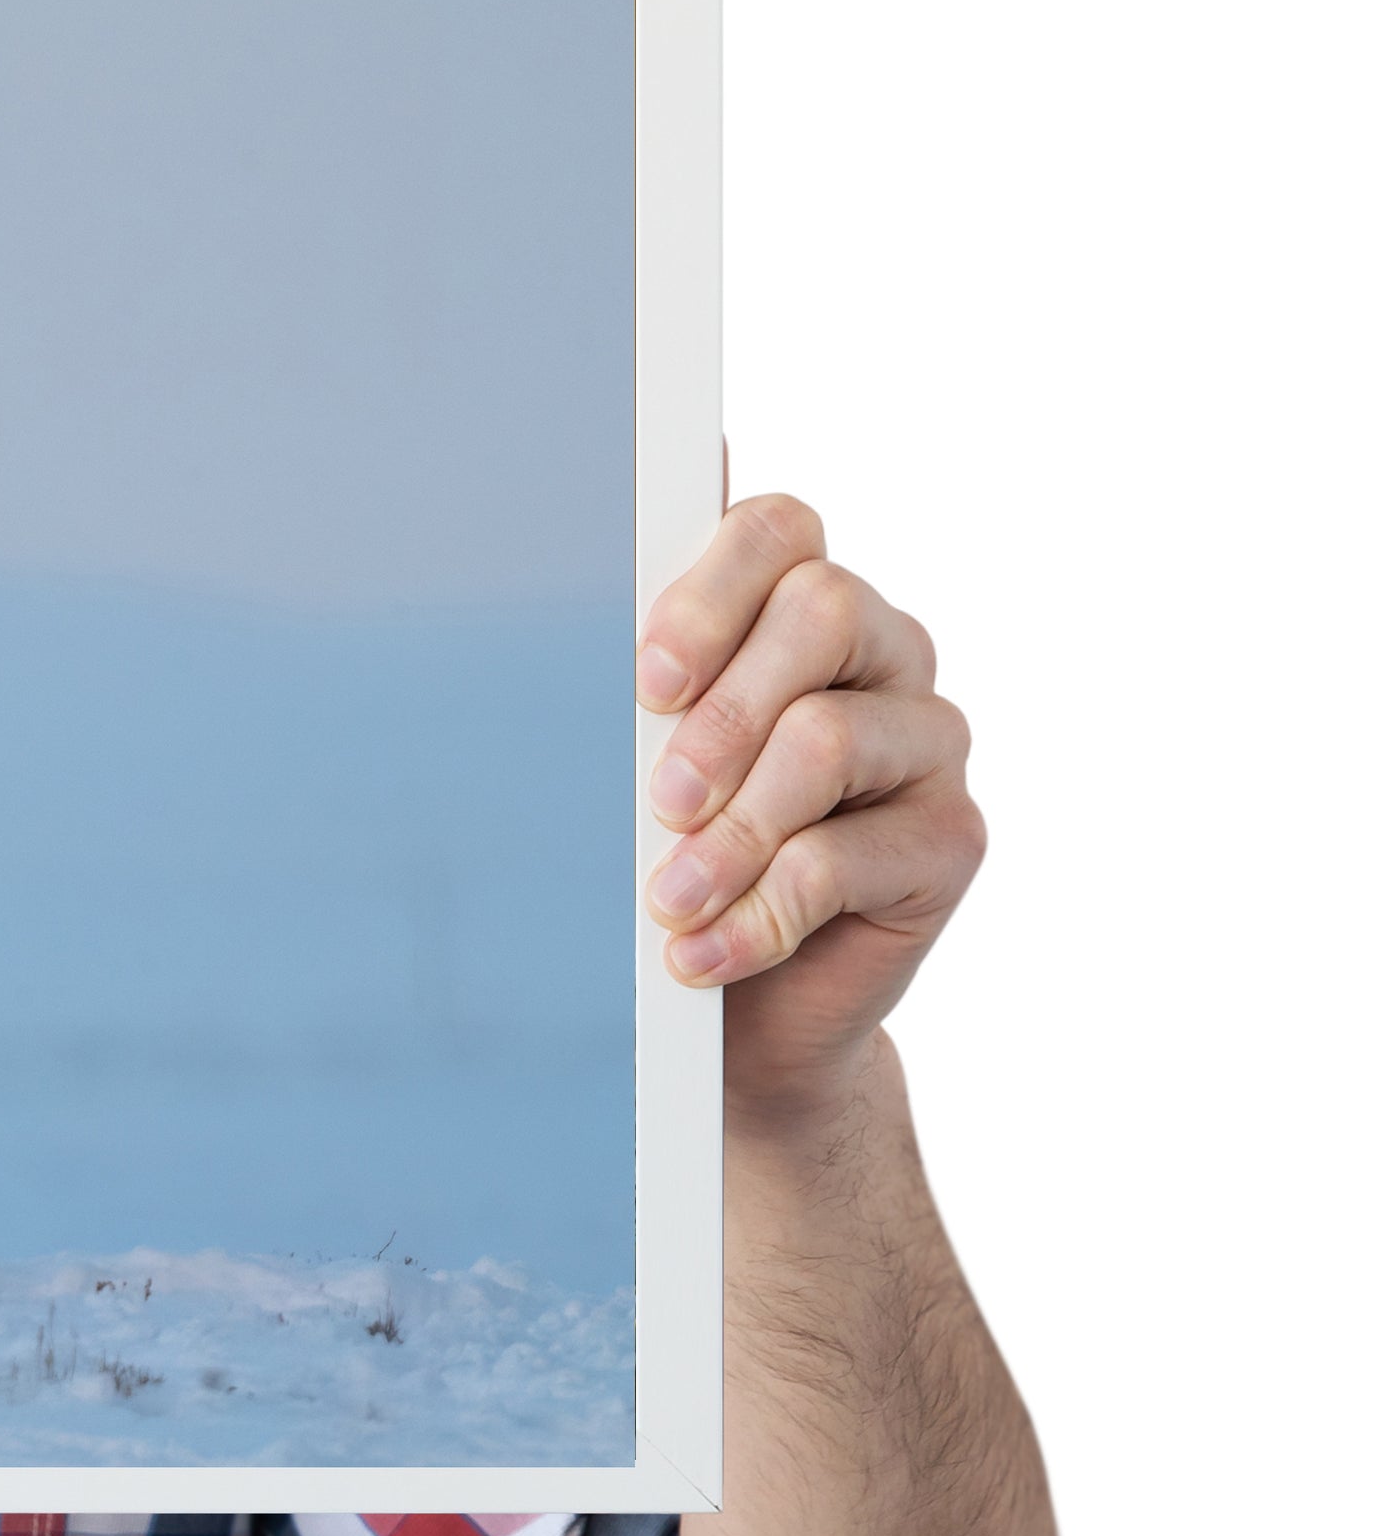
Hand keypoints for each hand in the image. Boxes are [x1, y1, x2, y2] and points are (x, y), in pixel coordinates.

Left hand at [637, 494, 985, 1115]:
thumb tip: (583, 560)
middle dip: (723, 714)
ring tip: (667, 900)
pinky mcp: (951, 837)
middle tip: (660, 801)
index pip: (778, 529)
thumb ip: (640, 673)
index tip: (645, 684)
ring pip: (829, 738)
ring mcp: (927, 739)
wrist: (739, 1005)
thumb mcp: (639, 757)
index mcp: (798, 603)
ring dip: (730, 831)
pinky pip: (846, 858)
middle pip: (824, 610)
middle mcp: (881, 652)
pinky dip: (756, 913)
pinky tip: (699, 951)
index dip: (708, 594)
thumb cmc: (674, 852)